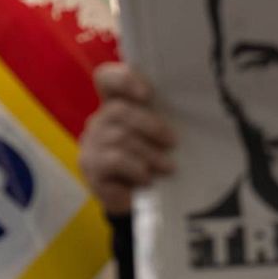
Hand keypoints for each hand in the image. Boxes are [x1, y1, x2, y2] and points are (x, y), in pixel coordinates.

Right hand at [78, 62, 175, 215]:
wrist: (134, 200)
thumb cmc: (150, 162)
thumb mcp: (157, 139)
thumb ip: (161, 122)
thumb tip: (187, 117)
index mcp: (115, 105)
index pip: (107, 78)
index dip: (124, 79)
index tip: (148, 94)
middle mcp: (99, 120)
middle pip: (119, 110)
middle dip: (151, 125)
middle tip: (173, 142)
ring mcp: (91, 143)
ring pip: (121, 138)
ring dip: (150, 154)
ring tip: (169, 167)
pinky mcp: (90, 166)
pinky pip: (115, 161)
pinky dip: (136, 169)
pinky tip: (148, 179)